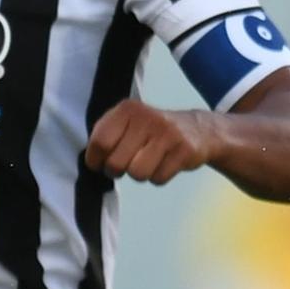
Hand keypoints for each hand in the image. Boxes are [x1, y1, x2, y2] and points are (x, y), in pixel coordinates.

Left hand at [82, 97, 216, 185]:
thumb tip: (92, 161)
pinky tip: (164, 163)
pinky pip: (158, 178)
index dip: (96, 160)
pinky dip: (159, 177)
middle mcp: (146, 118)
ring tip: (148, 162)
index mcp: (127, 109)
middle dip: (117, 170)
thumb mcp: (128, 123)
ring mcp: (167, 133)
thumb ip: (107, 136)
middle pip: (116, 163)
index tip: (100, 163)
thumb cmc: (152, 131)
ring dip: (140, 174)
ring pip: (137, 173)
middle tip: (127, 163)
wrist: (198, 129)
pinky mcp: (184, 150)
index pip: (99, 142)